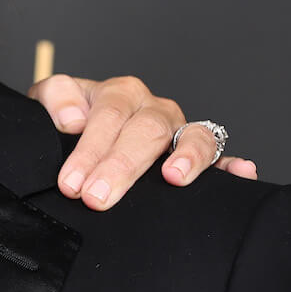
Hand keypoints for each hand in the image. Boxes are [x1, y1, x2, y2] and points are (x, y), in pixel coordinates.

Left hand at [30, 74, 258, 210]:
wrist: (76, 133)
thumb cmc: (66, 122)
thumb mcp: (48, 102)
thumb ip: (55, 98)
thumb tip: (73, 120)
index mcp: (121, 94)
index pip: (109, 117)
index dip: (90, 151)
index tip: (71, 183)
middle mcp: (155, 109)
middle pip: (147, 130)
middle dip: (122, 166)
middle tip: (97, 198)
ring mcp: (179, 132)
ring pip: (194, 136)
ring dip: (187, 157)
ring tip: (174, 178)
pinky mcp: (197, 157)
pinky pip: (221, 158)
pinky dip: (232, 165)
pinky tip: (242, 173)